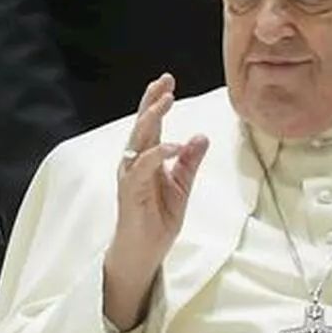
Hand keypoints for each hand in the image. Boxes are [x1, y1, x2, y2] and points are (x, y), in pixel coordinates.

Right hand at [102, 74, 208, 329]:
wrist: (145, 252)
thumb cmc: (158, 219)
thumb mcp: (182, 187)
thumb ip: (189, 162)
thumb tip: (201, 135)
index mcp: (147, 158)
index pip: (151, 123)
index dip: (157, 100)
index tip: (168, 80)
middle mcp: (135, 162)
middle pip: (142, 124)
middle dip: (152, 101)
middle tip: (165, 81)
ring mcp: (131, 176)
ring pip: (138, 140)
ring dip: (152, 119)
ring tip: (167, 101)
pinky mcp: (131, 192)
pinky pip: (143, 168)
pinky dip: (158, 154)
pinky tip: (174, 145)